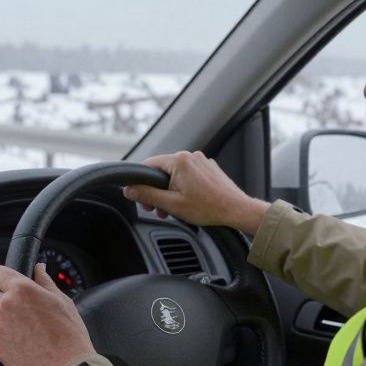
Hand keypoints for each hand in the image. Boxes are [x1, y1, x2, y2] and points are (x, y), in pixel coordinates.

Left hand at [0, 263, 96, 365]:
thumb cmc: (68, 335)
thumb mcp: (62, 301)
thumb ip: (45, 282)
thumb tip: (39, 269)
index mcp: (21, 290)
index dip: (4, 278)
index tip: (9, 284)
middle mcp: (6, 306)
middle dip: (8, 302)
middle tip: (28, 314)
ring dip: (8, 323)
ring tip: (31, 333)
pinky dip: (8, 341)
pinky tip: (27, 345)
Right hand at [123, 151, 270, 235]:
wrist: (236, 209)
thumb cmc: (208, 207)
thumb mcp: (171, 204)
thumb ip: (147, 195)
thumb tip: (129, 190)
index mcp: (179, 160)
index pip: (148, 165)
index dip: (141, 183)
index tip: (142, 198)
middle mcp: (190, 156)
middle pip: (162, 171)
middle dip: (157, 191)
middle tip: (157, 209)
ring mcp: (201, 161)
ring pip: (176, 174)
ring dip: (170, 191)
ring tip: (173, 209)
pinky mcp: (208, 168)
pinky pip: (189, 175)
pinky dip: (184, 187)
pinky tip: (187, 202)